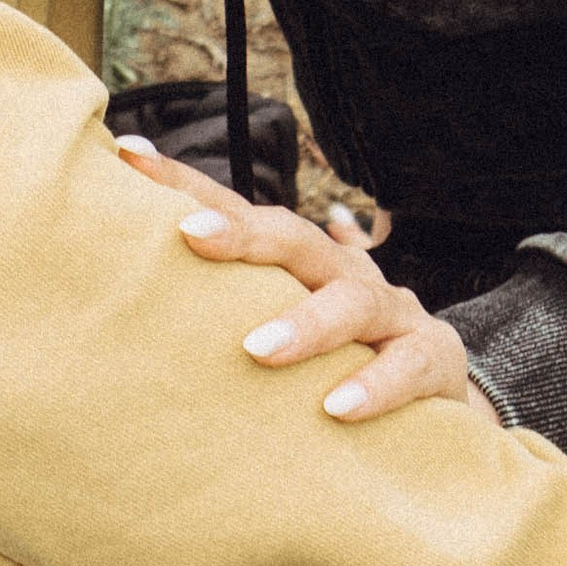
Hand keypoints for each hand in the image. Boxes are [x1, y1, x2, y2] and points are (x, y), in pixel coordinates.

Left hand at [112, 135, 476, 422]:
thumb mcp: (285, 326)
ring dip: (306, 323)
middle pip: (294, 238)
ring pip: (353, 300)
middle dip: (241, 233)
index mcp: (300, 264)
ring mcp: (392, 314)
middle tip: (187, 237)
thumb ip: (224, 310)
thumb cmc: (337, 358)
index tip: (126, 157)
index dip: (184, 184)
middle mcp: (343, 274)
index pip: (239, 214)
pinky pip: (407, 368)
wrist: (440, 396)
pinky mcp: (433, 362)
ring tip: (258, 349)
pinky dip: (374, 386)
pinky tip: (336, 408)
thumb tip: (131, 290)